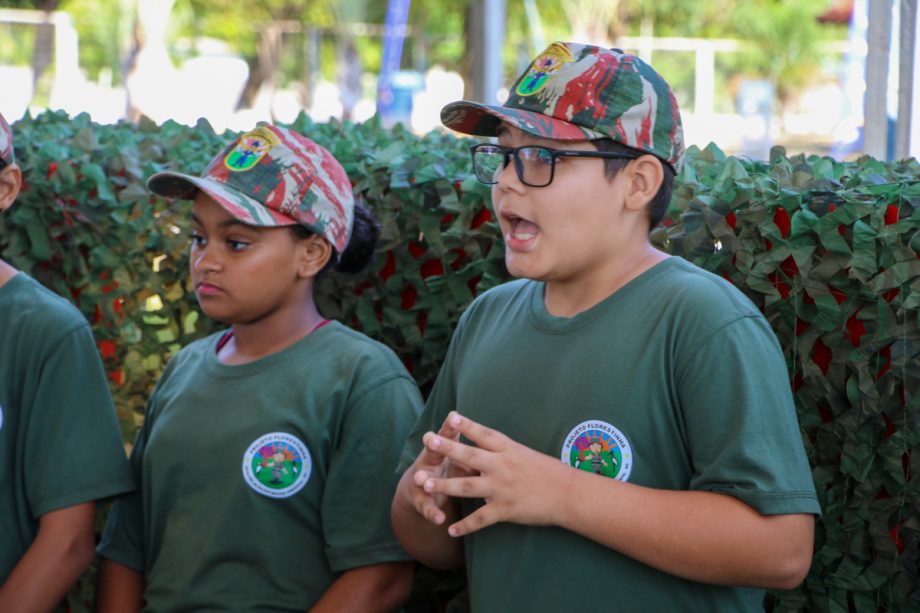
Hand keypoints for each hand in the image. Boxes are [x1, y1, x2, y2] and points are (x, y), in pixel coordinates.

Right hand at [405, 411, 469, 525]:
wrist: (420, 486)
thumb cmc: (447, 466)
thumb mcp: (458, 458)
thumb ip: (468, 450)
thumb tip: (487, 438)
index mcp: (442, 449)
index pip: (447, 435)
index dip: (450, 426)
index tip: (453, 415)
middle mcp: (428, 461)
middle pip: (432, 453)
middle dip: (433, 446)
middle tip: (428, 437)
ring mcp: (422, 481)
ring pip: (423, 480)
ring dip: (426, 480)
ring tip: (422, 480)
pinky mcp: (421, 500)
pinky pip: (426, 507)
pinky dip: (431, 512)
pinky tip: (439, 519)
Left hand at [420, 412, 570, 536]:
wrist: (568, 494)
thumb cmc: (548, 472)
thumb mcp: (524, 454)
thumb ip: (502, 452)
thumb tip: (481, 448)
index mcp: (508, 449)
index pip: (483, 434)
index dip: (465, 425)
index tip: (449, 416)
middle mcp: (502, 465)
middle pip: (469, 455)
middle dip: (446, 448)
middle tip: (428, 440)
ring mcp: (502, 488)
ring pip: (466, 486)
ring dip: (444, 486)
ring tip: (425, 486)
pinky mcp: (505, 509)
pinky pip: (480, 519)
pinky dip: (465, 526)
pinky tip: (451, 530)